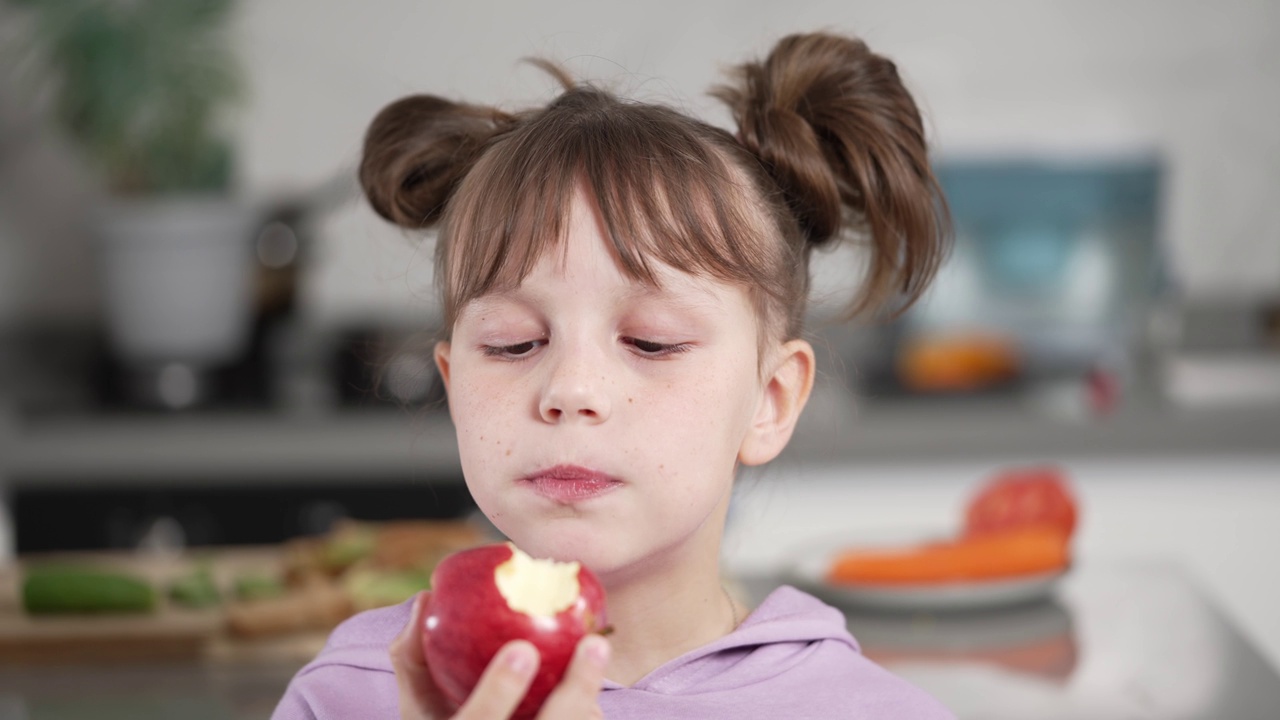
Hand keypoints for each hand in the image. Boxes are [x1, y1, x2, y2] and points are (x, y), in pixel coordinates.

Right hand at [391, 591, 609, 719]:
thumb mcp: (418, 706)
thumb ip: (413, 655)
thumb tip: (426, 600)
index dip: (499, 691)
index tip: (522, 649)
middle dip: (576, 689)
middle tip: (595, 644)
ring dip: (591, 700)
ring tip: (599, 652)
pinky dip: (589, 714)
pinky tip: (594, 685)